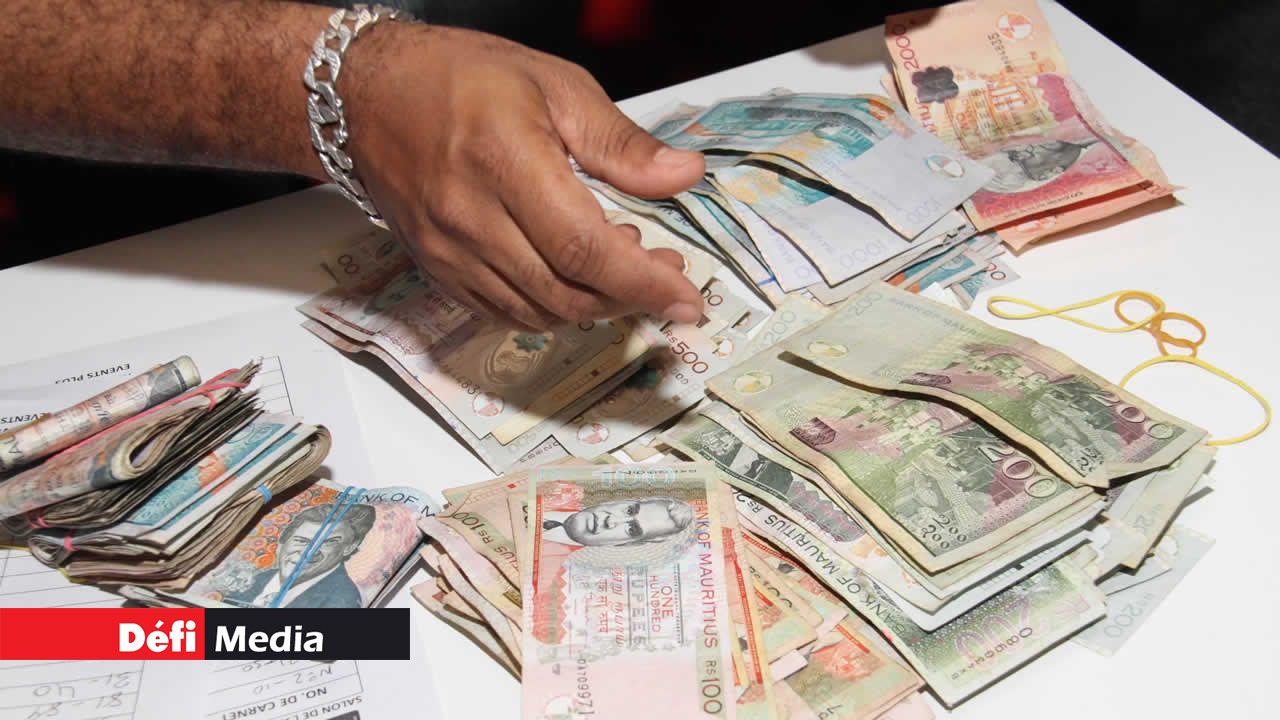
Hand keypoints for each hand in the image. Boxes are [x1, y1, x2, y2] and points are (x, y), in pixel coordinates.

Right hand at [341, 23, 705, 329]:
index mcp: (505, 161)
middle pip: (566, 291)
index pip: (585, 247)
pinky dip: (550, 310)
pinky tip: (571, 280)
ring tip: (619, 267)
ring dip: (592, 305)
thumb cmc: (459, 78)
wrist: (366, 95)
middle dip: (628, 297)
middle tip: (661, 273)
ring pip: (539, 312)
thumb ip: (620, 142)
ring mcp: (449, 251)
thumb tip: (682, 175)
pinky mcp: (438, 270)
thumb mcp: (554, 85)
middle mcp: (471, 217)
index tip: (684, 297)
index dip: (642, 282)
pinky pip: (504, 314)